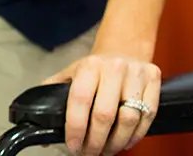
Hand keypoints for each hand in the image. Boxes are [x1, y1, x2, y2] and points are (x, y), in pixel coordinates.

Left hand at [42, 51, 160, 154]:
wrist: (124, 47)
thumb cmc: (96, 67)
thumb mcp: (71, 72)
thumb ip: (54, 91)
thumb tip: (38, 119)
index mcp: (89, 66)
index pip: (80, 100)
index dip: (76, 127)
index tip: (73, 145)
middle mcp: (113, 68)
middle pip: (104, 114)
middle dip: (96, 141)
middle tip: (89, 153)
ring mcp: (136, 74)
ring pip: (128, 118)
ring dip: (116, 142)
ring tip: (106, 151)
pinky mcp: (154, 81)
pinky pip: (148, 116)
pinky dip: (136, 135)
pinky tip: (125, 142)